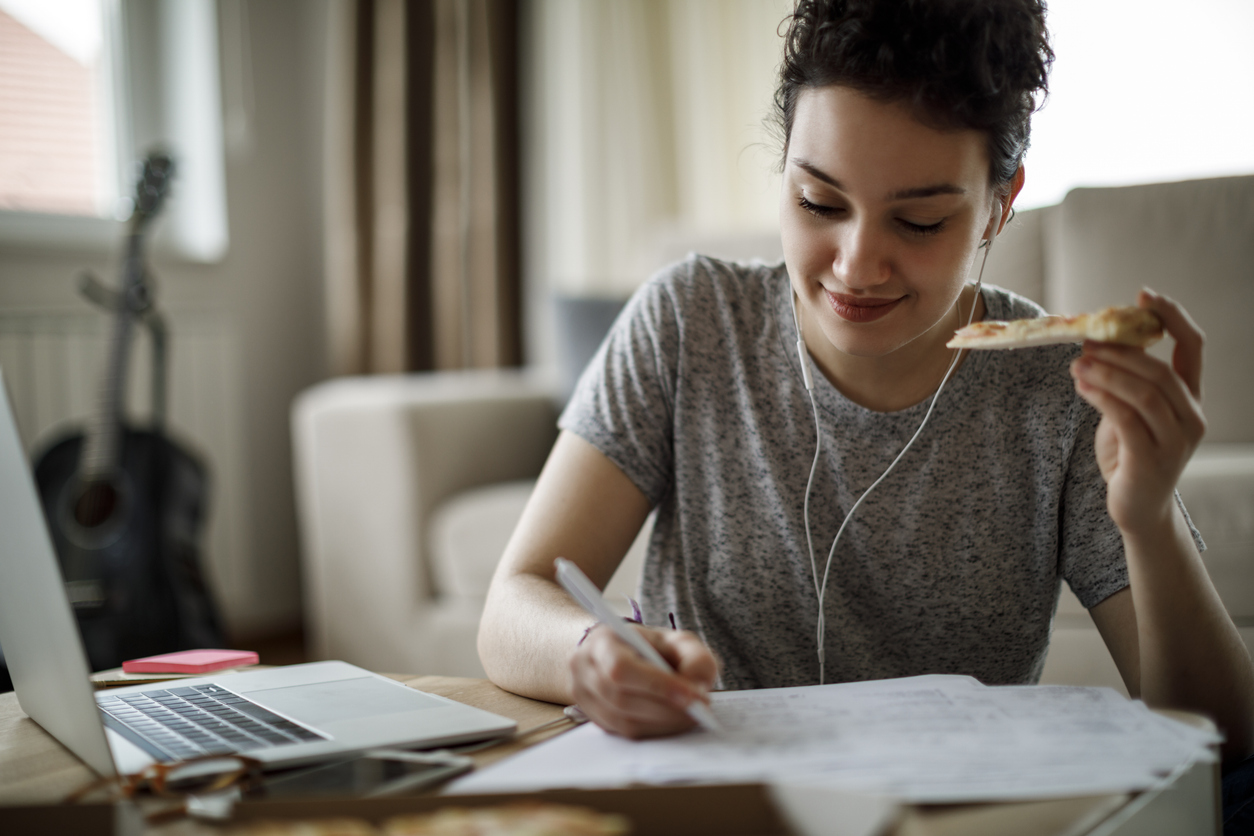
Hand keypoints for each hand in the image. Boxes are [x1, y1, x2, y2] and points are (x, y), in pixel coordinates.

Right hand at [569, 623, 718, 738]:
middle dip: (666, 707)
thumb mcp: (675, 641)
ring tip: (691, 715)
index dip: (657, 685)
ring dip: (663, 723)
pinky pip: (624, 734)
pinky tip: (673, 722)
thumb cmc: (648, 647)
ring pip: (623, 721)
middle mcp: (584, 670)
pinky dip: (655, 731)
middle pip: (621, 698)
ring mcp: (585, 698)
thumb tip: (699, 686)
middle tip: (701, 709)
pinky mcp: (594, 719)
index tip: (693, 696)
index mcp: (602, 642)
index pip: (621, 668)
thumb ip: (695, 657)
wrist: (618, 656)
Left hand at [1069, 289, 1205, 532]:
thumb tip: (1090, 344)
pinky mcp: (1152, 460)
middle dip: (1122, 351)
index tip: (1145, 294)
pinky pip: (1127, 419)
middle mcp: (1192, 417)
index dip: (1173, 317)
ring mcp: (1176, 441)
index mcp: (1191, 398)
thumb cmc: (1131, 454)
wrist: (1137, 508)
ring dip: (1108, 372)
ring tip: (1077, 363)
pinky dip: (1103, 397)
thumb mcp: (1129, 411)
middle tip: (1087, 341)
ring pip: (1146, 393)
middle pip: (1162, 370)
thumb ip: (1121, 381)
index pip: (1194, 347)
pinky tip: (1081, 386)